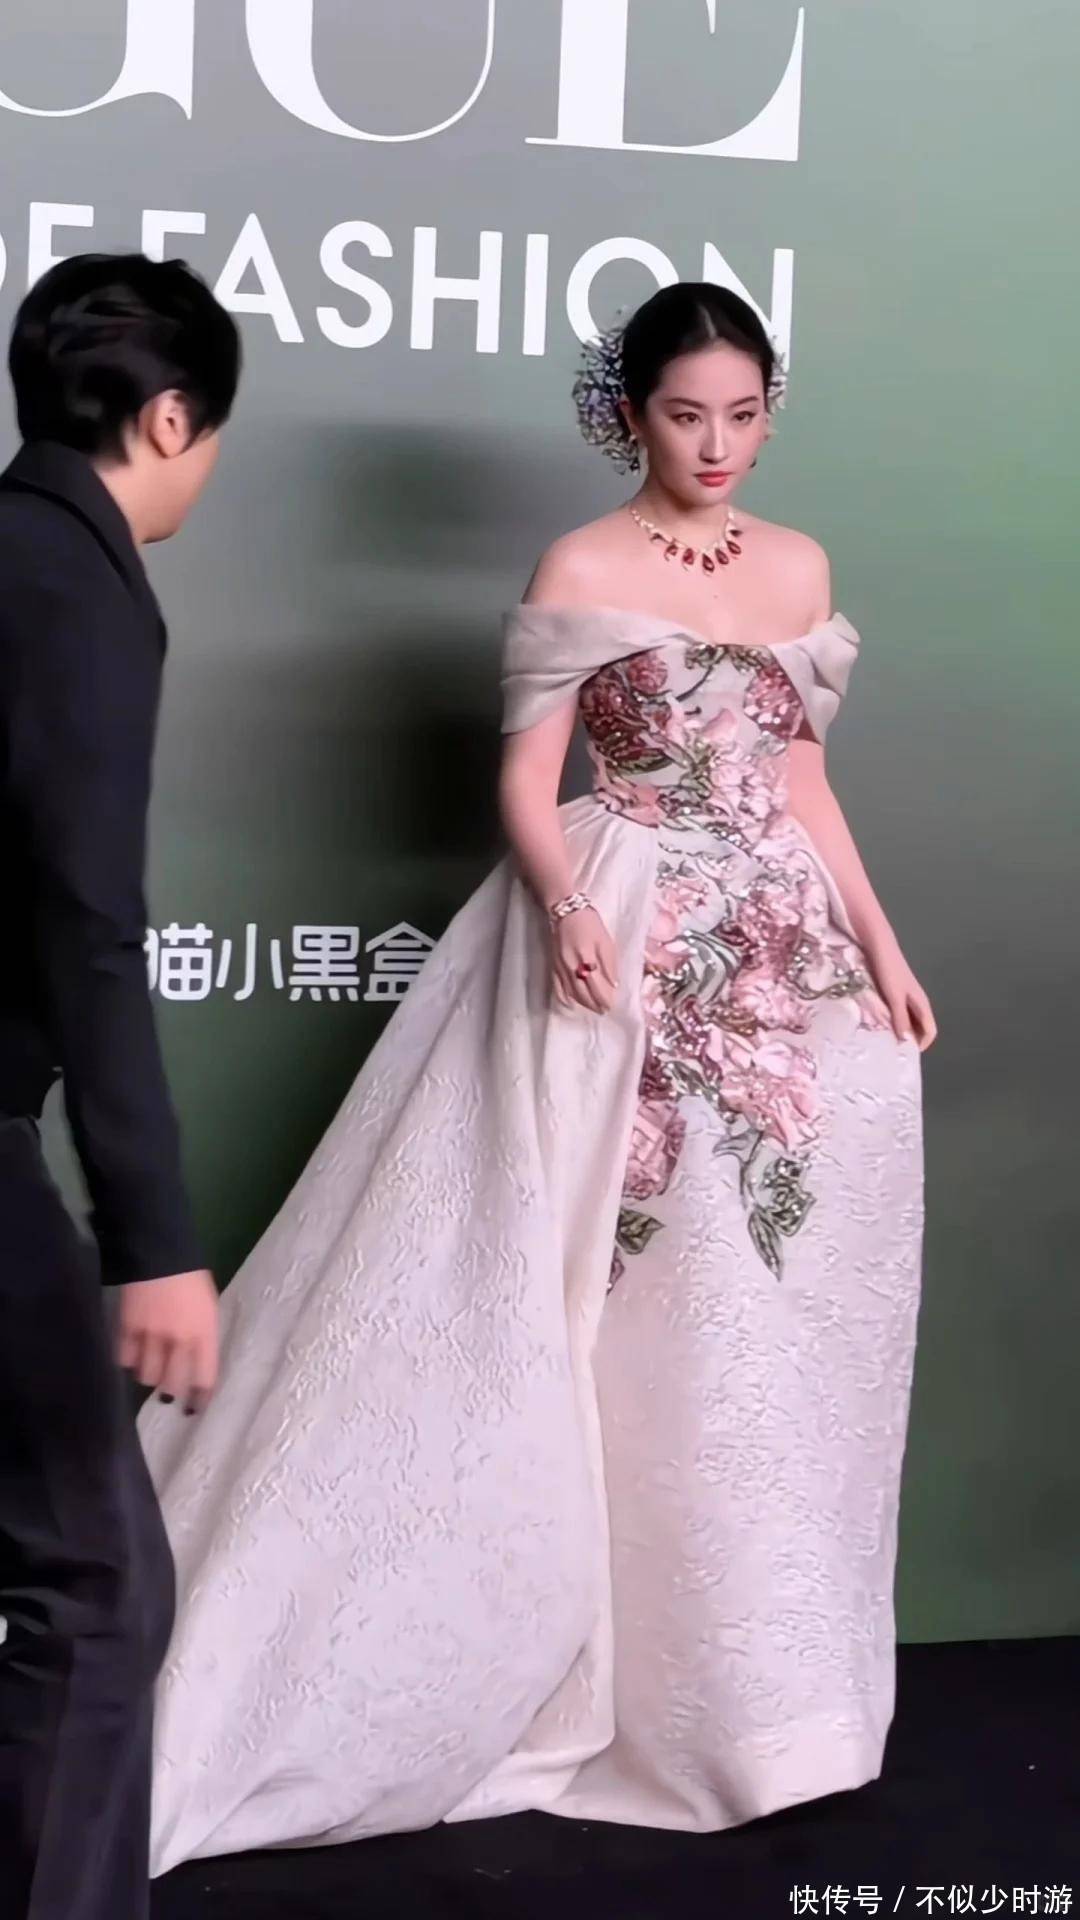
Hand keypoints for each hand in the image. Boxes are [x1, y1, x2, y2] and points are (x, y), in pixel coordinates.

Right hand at [116, 1269, 219, 1414]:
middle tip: (169, 1394)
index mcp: (204, 1334)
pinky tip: (131, 1358)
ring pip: (147, 1376)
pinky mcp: (127, 1329)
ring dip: (149, 1377)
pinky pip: (125, 1359)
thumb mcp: (208, 1308)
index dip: (199, 1398)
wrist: (159, 1253)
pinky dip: (128, 1362)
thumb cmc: (192, 1279)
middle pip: (172, 1384)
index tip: (195, 1407)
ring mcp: (151, 1336)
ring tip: (150, 1371)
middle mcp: (179, 1341)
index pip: (204, 1378)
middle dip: (171, 1392)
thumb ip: (203, 1336)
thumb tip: (196, 1361)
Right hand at [551, 905, 618, 1013]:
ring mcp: (560, 966)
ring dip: (582, 1003)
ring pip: (571, 991)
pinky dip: (563, 997)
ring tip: (592, 1008)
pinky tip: (570, 1004)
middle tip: (603, 1011)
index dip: (603, 998)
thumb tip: (613, 985)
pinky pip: (557, 985)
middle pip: (583, 992)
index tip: (610, 1006)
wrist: (566, 910)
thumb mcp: (606, 941)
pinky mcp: (553, 964)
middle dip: (594, 1004)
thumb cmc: (590, 924)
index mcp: (587, 957)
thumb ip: (610, 964)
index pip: (596, 985)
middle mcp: (572, 964)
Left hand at [865, 936, 936, 1051]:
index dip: (922, 1044)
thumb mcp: (894, 996)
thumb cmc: (889, 971)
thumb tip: (905, 1041)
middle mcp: (916, 1002)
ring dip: (901, 1031)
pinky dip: (893, 1021)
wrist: (879, 947)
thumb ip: (900, 1018)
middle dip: (911, 1040)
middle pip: (920, 1027)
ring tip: (886, 1042)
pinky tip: (880, 1025)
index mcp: (922, 1003)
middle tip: (894, 1052)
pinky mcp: (894, 993)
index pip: (930, 1031)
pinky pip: (898, 1013)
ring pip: (908, 1021)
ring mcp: (906, 997)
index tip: (906, 1056)